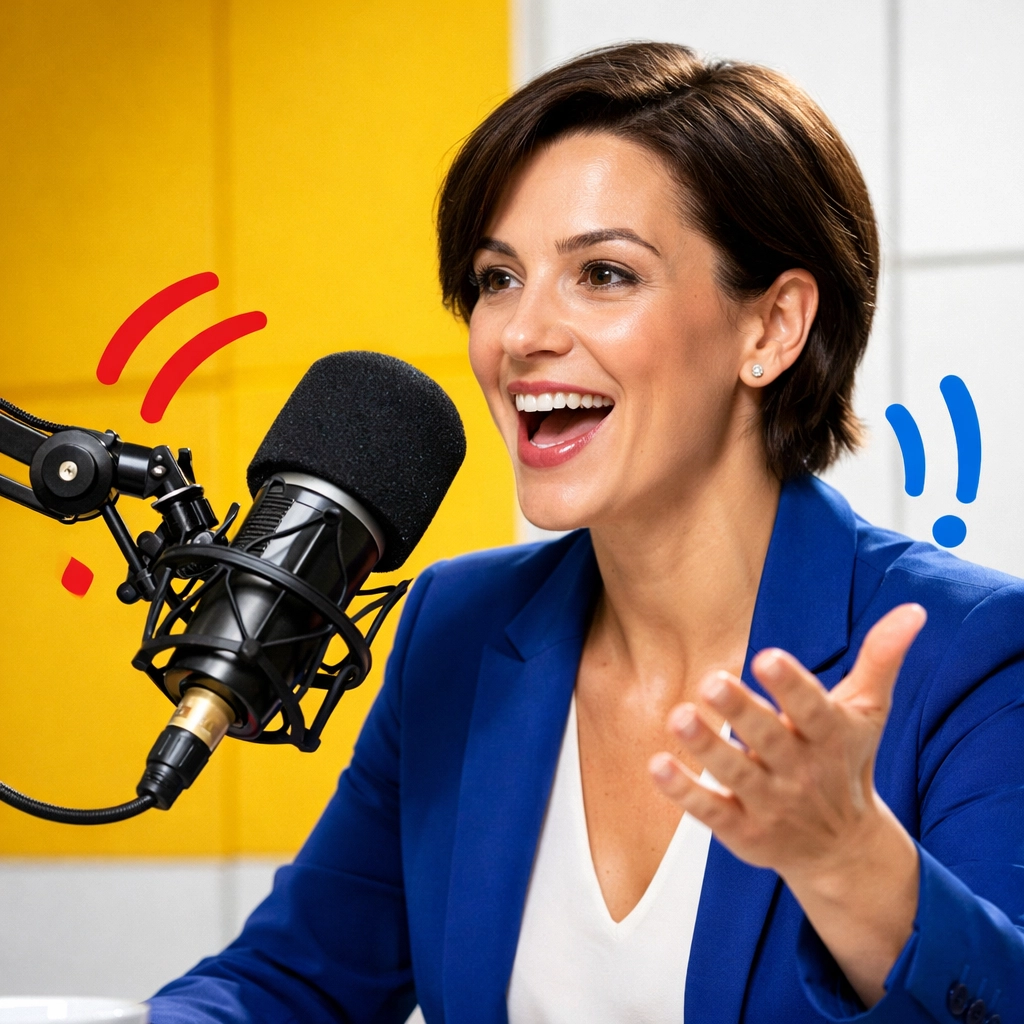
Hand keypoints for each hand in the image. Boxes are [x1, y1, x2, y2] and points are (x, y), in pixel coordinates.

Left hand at [648, 603, 926, 1005]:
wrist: (844, 850)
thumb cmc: (846, 763)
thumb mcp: (867, 713)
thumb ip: (881, 659)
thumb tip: (913, 610)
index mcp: (829, 737)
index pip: (812, 709)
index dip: (791, 685)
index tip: (767, 657)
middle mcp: (800, 771)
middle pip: (769, 740)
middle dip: (741, 712)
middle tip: (712, 682)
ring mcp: (770, 803)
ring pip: (735, 773)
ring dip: (706, 746)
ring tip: (678, 716)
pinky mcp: (743, 830)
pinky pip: (711, 811)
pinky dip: (684, 792)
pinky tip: (657, 766)